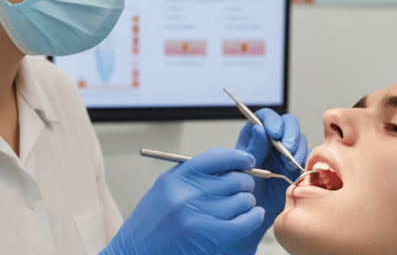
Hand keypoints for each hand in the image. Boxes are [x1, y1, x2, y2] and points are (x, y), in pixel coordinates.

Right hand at [100, 148, 264, 254]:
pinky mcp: (210, 237)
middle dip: (245, 183)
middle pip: (236, 179)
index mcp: (180, 176)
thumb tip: (230, 165)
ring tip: (241, 206)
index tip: (248, 160)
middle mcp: (190, 192)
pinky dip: (254, 217)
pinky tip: (254, 215)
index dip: (239, 157)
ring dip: (247, 202)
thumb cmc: (152, 221)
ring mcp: (200, 215)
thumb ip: (195, 174)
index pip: (219, 157)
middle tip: (243, 188)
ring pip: (243, 200)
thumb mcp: (168, 186)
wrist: (136, 252)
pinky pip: (245, 222)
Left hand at [222, 109, 311, 254]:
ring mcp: (286, 152)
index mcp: (255, 136)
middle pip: (287, 123)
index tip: (274, 132)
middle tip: (286, 148)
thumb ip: (253, 148)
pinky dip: (306, 161)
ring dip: (297, 148)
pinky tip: (298, 171)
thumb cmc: (243, 189)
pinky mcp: (298, 164)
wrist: (253, 214)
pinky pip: (308, 156)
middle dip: (289, 133)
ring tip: (289, 165)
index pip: (265, 117)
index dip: (271, 120)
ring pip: (299, 138)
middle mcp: (272, 140)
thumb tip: (261, 128)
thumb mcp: (244, 167)